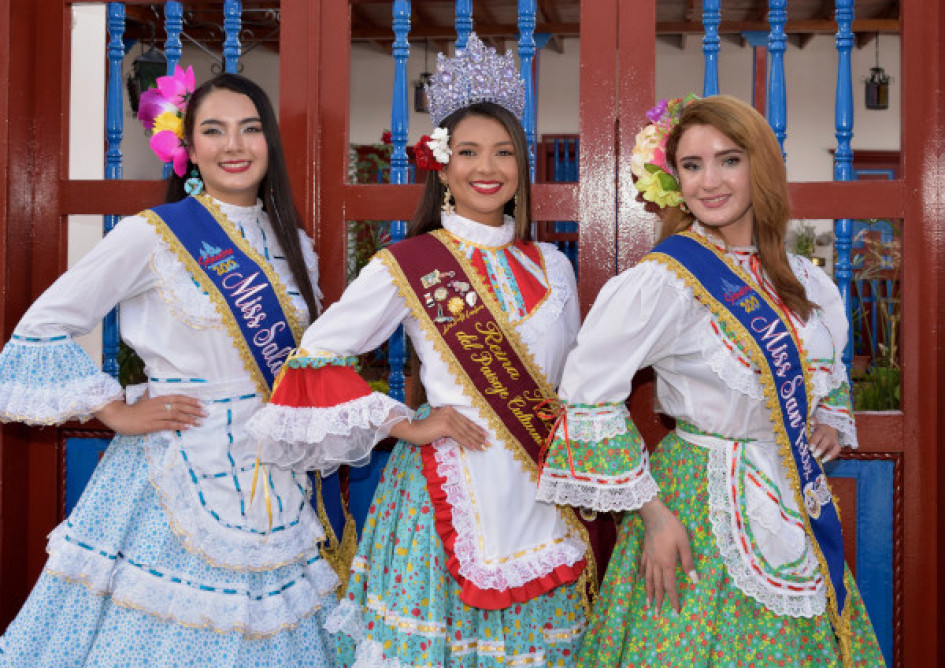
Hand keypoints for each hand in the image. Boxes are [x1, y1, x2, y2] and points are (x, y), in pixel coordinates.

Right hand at [94, 394, 205, 434]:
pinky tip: (188, 427)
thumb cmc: (133, 408)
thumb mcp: (144, 398)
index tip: (201, 403)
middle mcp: (159, 405)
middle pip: (180, 406)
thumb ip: (151, 395)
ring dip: (190, 418)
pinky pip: (169, 425)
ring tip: (200, 422)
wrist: (119, 416)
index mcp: (158, 398)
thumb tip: (153, 389)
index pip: (178, 398)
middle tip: (205, 413)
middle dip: (194, 409)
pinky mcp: (152, 424)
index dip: (190, 400)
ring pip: (176, 415)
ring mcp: (156, 415)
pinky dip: (179, 425)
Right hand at [389, 406, 487, 450]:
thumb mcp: (439, 425)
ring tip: (483, 447)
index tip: (485, 434)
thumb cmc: (423, 429)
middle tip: (488, 442)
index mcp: (449, 410)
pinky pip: (460, 436)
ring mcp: (448, 418)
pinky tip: (474, 447)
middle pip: (467, 426)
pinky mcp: (446, 426)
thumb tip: (462, 434)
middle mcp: (450, 412)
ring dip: (476, 440)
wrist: (412, 429)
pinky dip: (468, 443)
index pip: (466, 420)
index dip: (476, 428)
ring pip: (465, 432)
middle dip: (479, 435)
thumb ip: (449, 425)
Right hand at [638, 497, 696, 614]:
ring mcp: (649, 558)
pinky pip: (643, 567)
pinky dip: (642, 576)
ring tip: (648, 604)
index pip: (670, 585)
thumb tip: (695, 580)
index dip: (673, 599)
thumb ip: (688, 562)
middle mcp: (656, 564)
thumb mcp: (684, 543)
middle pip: (657, 586)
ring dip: (649, 592)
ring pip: (648, 579)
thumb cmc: (672, 527)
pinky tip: (640, 580)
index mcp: (667, 563)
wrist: (654, 514)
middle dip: (659, 601)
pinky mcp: (645, 551)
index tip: (675, 611)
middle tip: (657, 615)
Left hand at [809, 423, 840, 462]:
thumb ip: (812, 422)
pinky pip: (837, 451)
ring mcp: (834, 440)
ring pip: (834, 447)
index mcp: (821, 429)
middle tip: (814, 455)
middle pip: (827, 441)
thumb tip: (811, 421)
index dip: (814, 442)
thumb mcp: (813, 424)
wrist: (829, 426)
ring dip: (829, 454)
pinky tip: (826, 460)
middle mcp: (829, 434)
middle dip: (821, 449)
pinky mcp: (837, 445)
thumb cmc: (817, 428)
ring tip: (822, 460)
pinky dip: (832, 456)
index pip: (818, 434)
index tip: (810, 448)